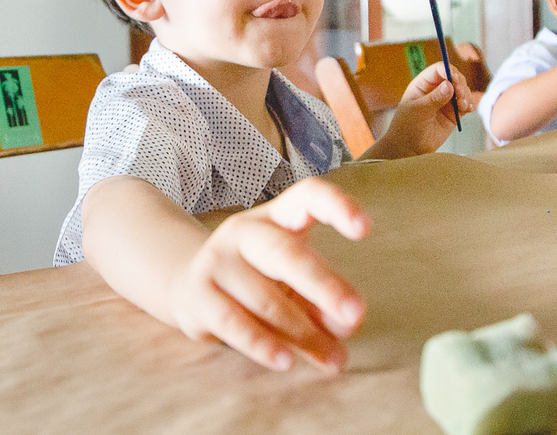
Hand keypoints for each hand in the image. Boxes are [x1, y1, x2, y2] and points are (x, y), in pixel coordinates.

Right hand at [169, 177, 369, 372]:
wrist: (191, 288)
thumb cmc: (258, 281)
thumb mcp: (293, 283)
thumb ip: (321, 301)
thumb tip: (346, 326)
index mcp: (276, 216)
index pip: (307, 196)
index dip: (337, 206)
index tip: (366, 228)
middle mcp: (244, 231)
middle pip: (286, 252)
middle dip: (324, 285)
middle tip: (356, 315)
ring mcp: (216, 260)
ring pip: (265, 298)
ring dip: (304, 333)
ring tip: (335, 359)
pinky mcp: (197, 295)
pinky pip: (234, 322)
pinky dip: (263, 344)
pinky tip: (287, 360)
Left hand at [376, 61, 474, 157]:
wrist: (409, 148)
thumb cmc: (407, 126)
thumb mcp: (418, 110)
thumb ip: (434, 98)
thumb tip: (449, 85)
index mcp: (423, 84)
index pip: (438, 70)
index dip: (448, 70)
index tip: (454, 79)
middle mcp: (436, 90)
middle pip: (454, 77)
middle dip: (460, 84)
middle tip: (460, 95)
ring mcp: (446, 101)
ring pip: (462, 90)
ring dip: (466, 95)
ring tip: (463, 106)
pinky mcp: (454, 113)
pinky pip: (466, 104)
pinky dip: (470, 104)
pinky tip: (467, 109)